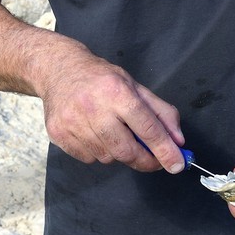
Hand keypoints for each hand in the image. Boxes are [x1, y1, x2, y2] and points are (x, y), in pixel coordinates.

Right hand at [32, 40, 186, 173]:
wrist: (57, 69)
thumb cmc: (100, 78)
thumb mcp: (134, 85)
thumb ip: (161, 112)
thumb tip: (177, 141)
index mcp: (116, 91)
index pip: (147, 127)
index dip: (165, 150)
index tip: (177, 165)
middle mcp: (93, 106)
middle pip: (126, 150)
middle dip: (144, 160)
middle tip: (151, 159)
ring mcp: (73, 122)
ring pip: (107, 157)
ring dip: (117, 152)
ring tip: (112, 131)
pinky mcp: (58, 133)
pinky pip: (88, 158)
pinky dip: (97, 152)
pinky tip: (93, 133)